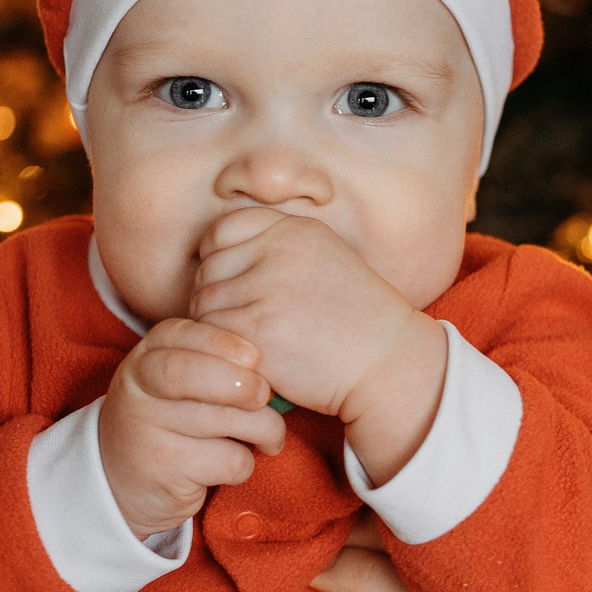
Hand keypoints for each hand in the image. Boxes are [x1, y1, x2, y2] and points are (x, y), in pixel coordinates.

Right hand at [99, 318, 289, 538]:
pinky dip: (244, 463)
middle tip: (265, 396)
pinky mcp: (166, 469)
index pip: (178, 334)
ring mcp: (146, 431)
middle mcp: (138, 390)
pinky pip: (228, 459)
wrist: (126, 480)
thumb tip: (274, 356)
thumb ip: (213, 362)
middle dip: (241, 383)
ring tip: (269, 436)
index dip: (221, 341)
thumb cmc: (173, 420)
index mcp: (145, 358)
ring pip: (223, 420)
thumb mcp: (179, 382)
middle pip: (193, 374)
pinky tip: (233, 462)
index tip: (253, 356)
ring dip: (263, 430)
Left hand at [188, 209, 446, 481]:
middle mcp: (278, 249)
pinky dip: (221, 351)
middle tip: (249, 323)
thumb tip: (212, 254)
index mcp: (295, 229)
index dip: (217, 259)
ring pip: (203, 304)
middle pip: (207, 269)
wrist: (387, 362)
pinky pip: (208, 335)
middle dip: (218, 298)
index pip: (221, 230)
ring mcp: (265, 287)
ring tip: (254, 342)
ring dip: (218, 328)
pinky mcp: (254, 327)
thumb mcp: (325, 260)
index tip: (234, 285)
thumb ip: (277, 248)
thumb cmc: (355, 320)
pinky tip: (252, 358)